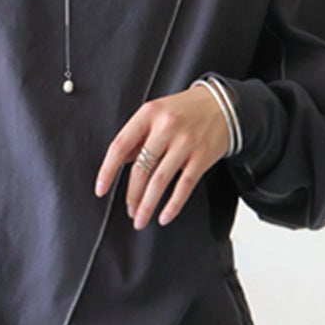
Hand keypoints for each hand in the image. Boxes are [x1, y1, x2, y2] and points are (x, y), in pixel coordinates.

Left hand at [94, 84, 230, 229]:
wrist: (223, 104)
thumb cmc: (184, 112)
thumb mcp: (155, 114)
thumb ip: (136, 137)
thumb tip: (116, 165)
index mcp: (148, 114)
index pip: (120, 146)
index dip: (107, 171)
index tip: (100, 190)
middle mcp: (166, 127)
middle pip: (140, 168)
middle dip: (132, 195)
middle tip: (129, 211)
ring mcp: (185, 142)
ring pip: (159, 181)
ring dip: (147, 205)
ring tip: (140, 220)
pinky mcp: (202, 156)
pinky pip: (184, 186)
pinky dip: (173, 205)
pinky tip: (164, 217)